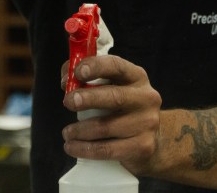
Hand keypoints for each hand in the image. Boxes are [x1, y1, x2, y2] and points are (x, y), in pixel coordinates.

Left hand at [60, 54, 163, 175]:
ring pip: (106, 127)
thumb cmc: (121, 108)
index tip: (78, 72)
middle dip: (88, 98)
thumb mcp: (110, 87)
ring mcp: (147, 123)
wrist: (150, 139)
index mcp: (136, 77)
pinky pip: (108, 149)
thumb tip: (65, 81)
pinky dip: (85, 149)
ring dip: (80, 130)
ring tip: (67, 133)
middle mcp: (146, 98)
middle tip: (68, 102)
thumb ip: (86, 79)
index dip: (96, 67)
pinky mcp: (143, 146)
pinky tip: (72, 147)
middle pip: (115, 97)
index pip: (117, 66)